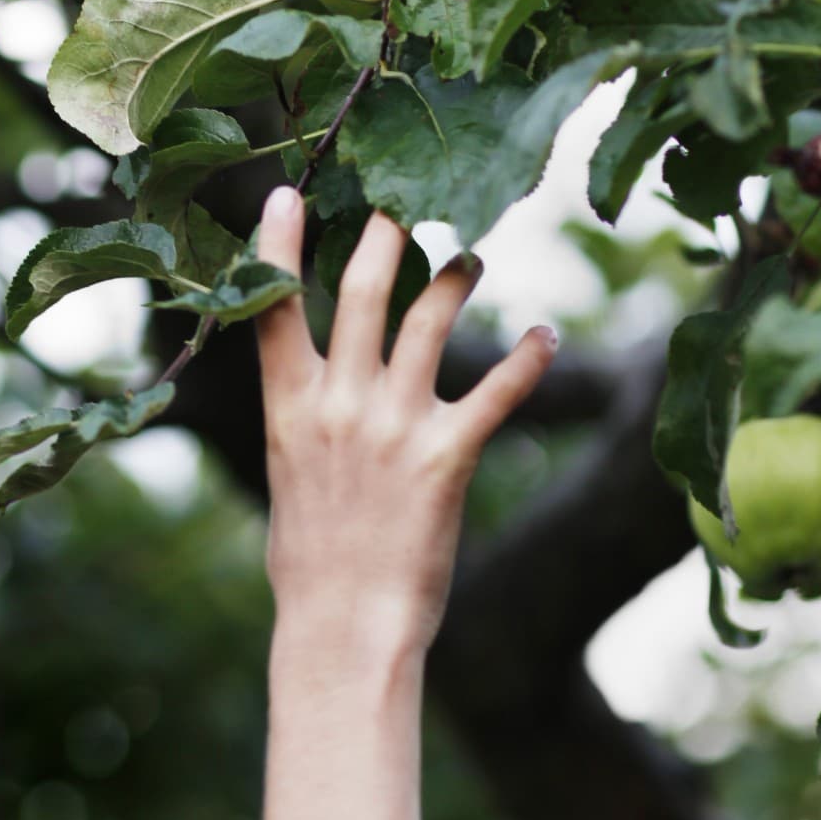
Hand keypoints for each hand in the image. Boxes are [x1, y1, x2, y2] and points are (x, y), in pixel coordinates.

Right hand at [253, 190, 557, 663]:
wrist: (343, 628)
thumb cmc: (313, 562)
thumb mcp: (287, 474)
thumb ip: (304, 417)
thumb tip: (312, 387)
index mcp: (289, 407)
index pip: (272, 307)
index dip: (276, 244)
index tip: (287, 191)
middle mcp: (339, 404)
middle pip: (359, 290)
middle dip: (385, 232)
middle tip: (406, 192)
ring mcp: (393, 427)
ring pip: (430, 320)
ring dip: (457, 276)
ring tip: (474, 256)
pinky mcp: (445, 458)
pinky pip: (498, 393)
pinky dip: (529, 360)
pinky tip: (547, 337)